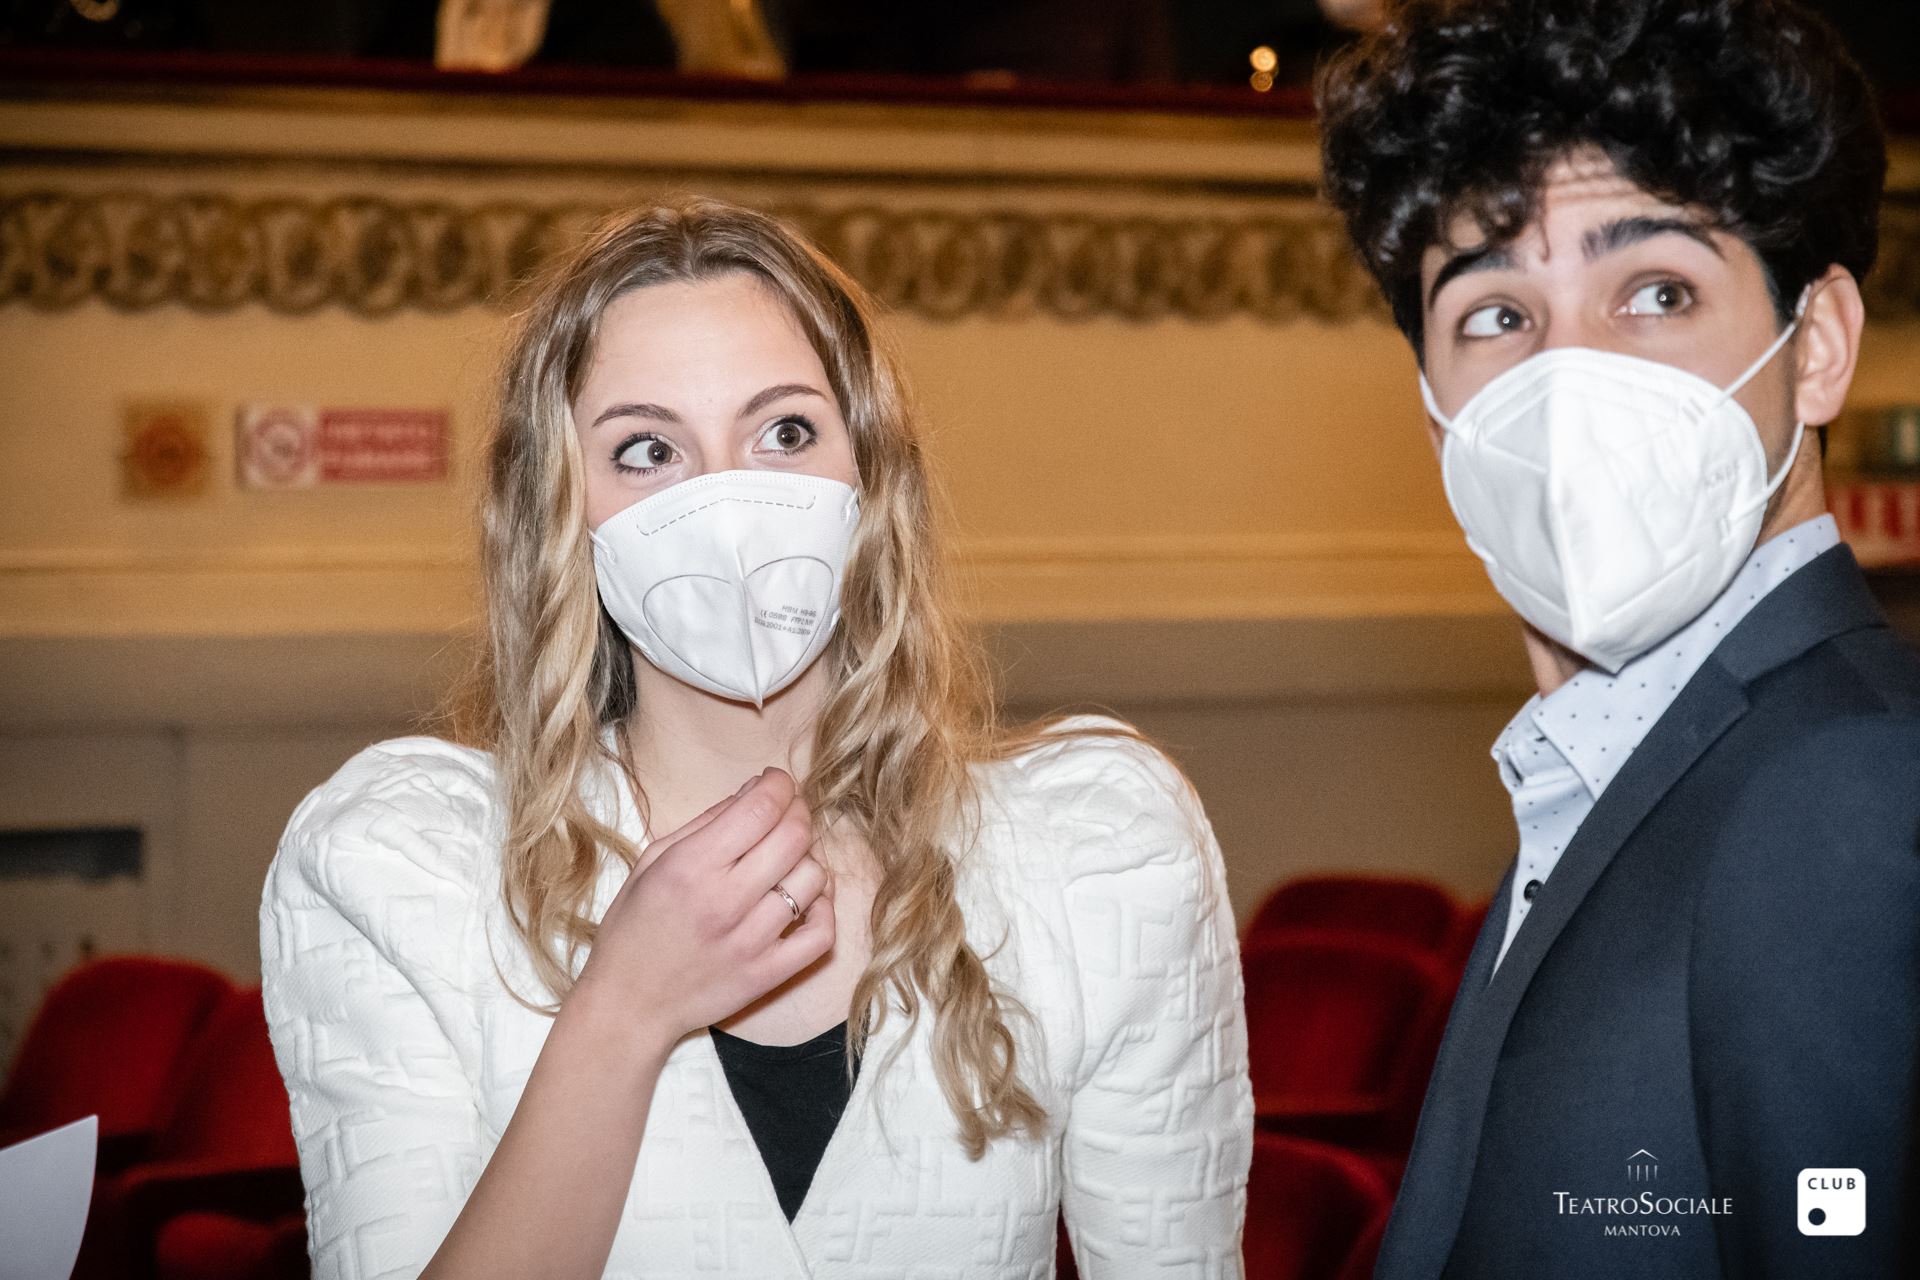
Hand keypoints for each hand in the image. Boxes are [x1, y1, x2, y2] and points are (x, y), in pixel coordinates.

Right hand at [570, 768, 834, 1056]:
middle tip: (787, 813)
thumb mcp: (653, 862)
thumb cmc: (633, 928)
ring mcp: (751, 941)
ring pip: (813, 878)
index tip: (777, 783)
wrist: (627, 1004)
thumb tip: (755, 789)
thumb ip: (706, 822)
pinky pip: (822, 934)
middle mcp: (725, 901)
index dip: (779, 785)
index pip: (760, 808)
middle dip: (798, 812)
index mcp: (691, 867)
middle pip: (794, 836)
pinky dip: (823, 909)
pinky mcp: (768, 974)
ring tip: (788, 859)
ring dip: (808, 858)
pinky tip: (805, 900)